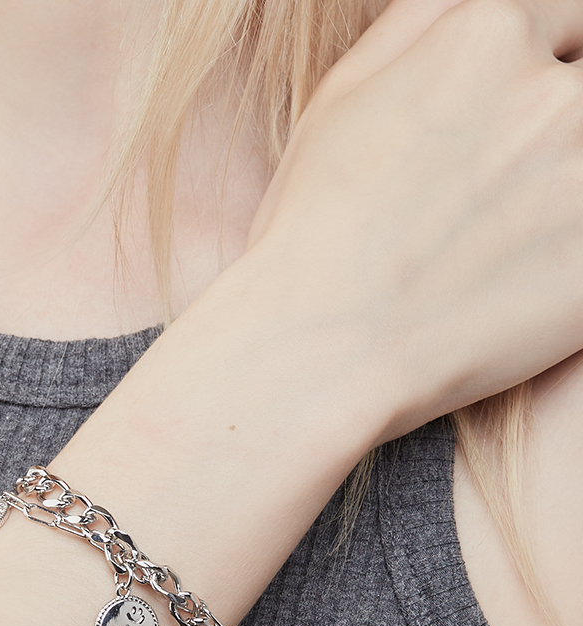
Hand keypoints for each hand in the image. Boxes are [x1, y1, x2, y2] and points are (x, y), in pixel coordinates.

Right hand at [243, 0, 582, 437]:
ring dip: (566, 192)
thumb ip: (418, 25)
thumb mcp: (339, 100)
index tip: (530, 116)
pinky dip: (571, 255)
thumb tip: (470, 5)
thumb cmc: (310, 233)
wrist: (319, 348)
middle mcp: (552, 96)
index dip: (553, 65)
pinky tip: (526, 277)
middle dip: (562, 126)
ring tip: (517, 235)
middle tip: (520, 189)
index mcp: (486, 36)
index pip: (570, 16)